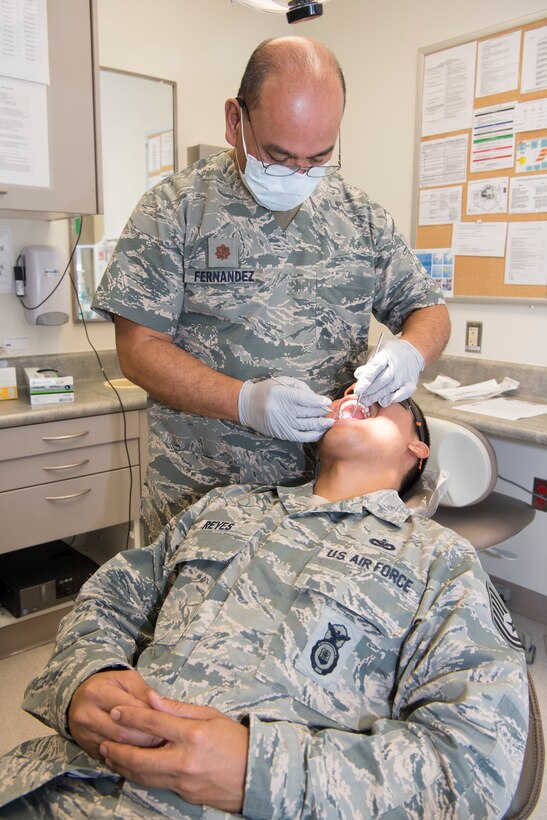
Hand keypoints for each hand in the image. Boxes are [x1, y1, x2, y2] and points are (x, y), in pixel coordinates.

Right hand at [68, 669, 162, 758]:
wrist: (78, 697)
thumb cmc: (109, 685)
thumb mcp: (127, 679)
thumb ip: (143, 692)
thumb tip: (161, 706)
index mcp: (97, 692)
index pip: (129, 709)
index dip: (151, 718)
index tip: (168, 724)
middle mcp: (86, 714)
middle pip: (123, 732)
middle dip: (147, 738)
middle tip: (166, 740)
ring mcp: (84, 734)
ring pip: (117, 747)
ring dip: (139, 749)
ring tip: (157, 748)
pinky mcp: (86, 747)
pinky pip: (110, 756)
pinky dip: (127, 756)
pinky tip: (141, 753)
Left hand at [100, 692, 248, 812]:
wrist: (255, 774)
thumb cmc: (234, 739)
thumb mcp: (210, 715)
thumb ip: (178, 709)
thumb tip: (152, 699)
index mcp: (193, 734)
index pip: (153, 723)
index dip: (131, 716)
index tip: (115, 711)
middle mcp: (185, 760)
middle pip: (140, 756)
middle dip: (117, 749)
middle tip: (102, 742)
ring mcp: (182, 780)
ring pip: (142, 775)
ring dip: (123, 766)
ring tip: (109, 756)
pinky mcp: (183, 794)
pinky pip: (154, 784)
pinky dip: (138, 775)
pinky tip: (129, 768)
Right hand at [238, 376, 333, 441]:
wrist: (248, 406)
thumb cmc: (267, 391)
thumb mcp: (282, 382)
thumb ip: (300, 388)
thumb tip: (318, 399)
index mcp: (282, 394)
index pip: (305, 399)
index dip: (319, 401)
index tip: (327, 401)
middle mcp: (282, 410)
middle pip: (308, 412)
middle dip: (322, 412)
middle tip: (331, 412)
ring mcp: (282, 423)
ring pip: (307, 425)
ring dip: (321, 424)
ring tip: (329, 422)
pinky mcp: (282, 433)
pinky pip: (301, 436)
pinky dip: (313, 435)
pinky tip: (320, 432)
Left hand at [353, 339, 423, 406]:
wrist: (411, 352)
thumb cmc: (392, 354)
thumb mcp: (378, 353)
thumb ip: (369, 366)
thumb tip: (358, 375)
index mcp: (386, 356)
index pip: (374, 369)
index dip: (364, 381)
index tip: (357, 390)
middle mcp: (396, 366)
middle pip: (380, 382)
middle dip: (368, 392)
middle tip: (360, 397)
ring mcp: (404, 376)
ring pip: (388, 389)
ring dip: (376, 397)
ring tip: (367, 401)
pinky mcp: (410, 383)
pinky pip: (401, 395)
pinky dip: (391, 399)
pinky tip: (383, 401)